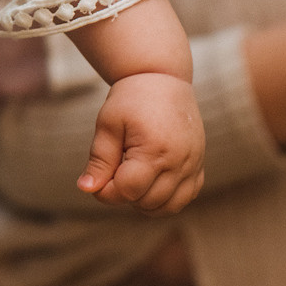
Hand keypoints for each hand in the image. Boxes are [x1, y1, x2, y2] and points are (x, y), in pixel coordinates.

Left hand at [78, 72, 203, 212]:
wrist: (163, 78)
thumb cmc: (131, 98)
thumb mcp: (108, 123)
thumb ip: (99, 159)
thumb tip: (86, 189)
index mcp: (155, 150)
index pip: (128, 191)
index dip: (106, 191)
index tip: (97, 177)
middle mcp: (180, 162)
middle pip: (147, 202)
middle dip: (124, 194)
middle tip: (114, 170)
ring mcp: (193, 166)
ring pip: (168, 207)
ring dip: (144, 201)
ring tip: (131, 176)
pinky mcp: (200, 166)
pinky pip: (185, 198)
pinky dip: (166, 199)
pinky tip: (150, 181)